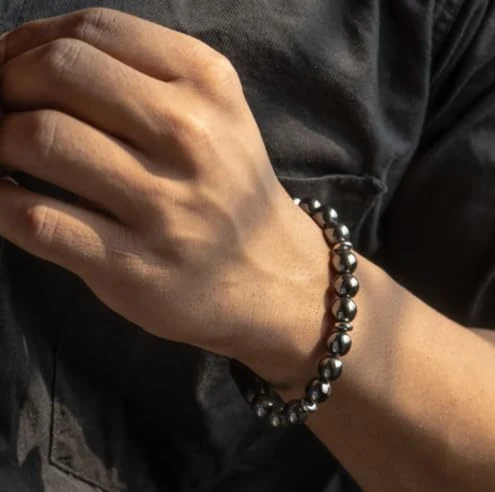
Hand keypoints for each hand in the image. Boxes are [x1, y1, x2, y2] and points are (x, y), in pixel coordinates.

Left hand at [0, 8, 328, 375]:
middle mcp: (191, 139)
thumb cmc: (233, 194)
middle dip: (6, 82)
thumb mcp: (218, 118)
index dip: (32, 41)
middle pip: (60, 73)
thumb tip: (34, 60)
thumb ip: (144, 81)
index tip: (14, 64)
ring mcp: (163, 207)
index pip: (96, 31)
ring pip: (39, 139)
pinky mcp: (133, 266)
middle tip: (1, 106)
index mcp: (210, 88)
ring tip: (3, 152)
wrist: (271, 278)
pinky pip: (36, 218)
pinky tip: (5, 196)